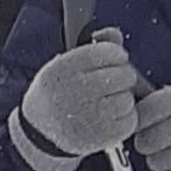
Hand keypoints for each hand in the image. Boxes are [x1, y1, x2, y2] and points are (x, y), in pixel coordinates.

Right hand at [12, 33, 138, 165]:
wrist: (40, 133)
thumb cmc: (58, 93)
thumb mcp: (65, 65)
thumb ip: (93, 46)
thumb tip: (116, 34)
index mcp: (64, 69)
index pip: (109, 52)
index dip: (115, 55)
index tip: (111, 62)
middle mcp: (76, 91)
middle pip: (124, 74)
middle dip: (122, 77)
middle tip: (109, 85)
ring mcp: (90, 116)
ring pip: (128, 98)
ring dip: (122, 99)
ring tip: (104, 103)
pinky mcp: (103, 136)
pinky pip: (130, 119)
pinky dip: (124, 119)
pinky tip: (107, 119)